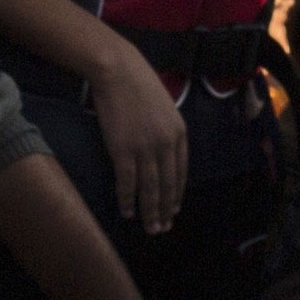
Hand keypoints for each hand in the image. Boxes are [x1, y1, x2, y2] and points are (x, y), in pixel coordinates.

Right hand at [88, 46, 190, 234]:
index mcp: (179, 133)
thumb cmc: (138, 85)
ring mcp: (145, 148)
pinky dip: (127, 200)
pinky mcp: (123, 150)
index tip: (174, 209)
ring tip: (150, 228)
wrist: (118, 70)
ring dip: (150, 212)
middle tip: (163, 228)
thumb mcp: (164, 108)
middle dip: (166, 209)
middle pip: (168, 184)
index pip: (182, 171)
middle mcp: (166, 143)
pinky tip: (127, 212)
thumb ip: (167, 131)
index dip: (177, 193)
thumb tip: (163, 153)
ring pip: (150, 188)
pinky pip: (127, 183)